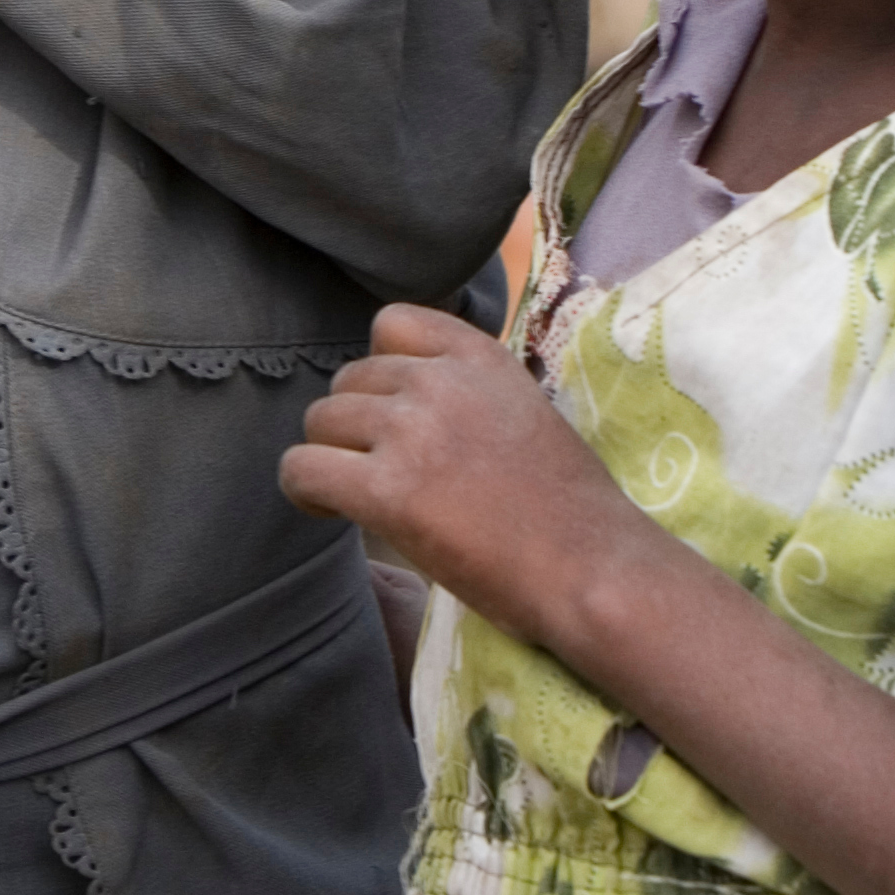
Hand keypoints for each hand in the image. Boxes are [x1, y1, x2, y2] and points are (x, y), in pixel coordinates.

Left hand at [282, 306, 639, 649]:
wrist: (593, 571)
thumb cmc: (567, 512)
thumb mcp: (523, 413)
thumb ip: (466, 393)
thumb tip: (397, 400)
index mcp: (480, 356)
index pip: (392, 323)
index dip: (383, 372)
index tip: (396, 416)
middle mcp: (441, 380)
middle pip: (348, 379)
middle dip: (356, 426)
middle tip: (383, 473)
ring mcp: (412, 431)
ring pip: (319, 421)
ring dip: (331, 458)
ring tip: (360, 496)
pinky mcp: (388, 490)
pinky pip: (301, 471)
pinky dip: (306, 493)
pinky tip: (331, 514)